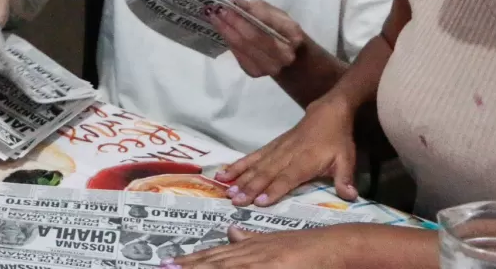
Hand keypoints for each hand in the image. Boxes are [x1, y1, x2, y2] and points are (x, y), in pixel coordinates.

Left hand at [176, 224, 354, 268]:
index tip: (168, 263)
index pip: (213, 255)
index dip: (190, 260)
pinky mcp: (271, 267)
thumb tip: (230, 231)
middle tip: (163, 267)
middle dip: (188, 266)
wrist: (331, 246)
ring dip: (202, 268)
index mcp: (248, 247)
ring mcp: (259, 261)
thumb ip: (249, 239)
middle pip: (213, 261)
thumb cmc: (304, 248)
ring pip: (224, 267)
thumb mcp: (272, 242)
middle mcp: (249, 253)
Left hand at [208, 0, 305, 77]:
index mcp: (294, 35)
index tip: (229, 4)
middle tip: (217, 10)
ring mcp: (270, 67)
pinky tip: (221, 30)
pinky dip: (228, 41)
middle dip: (233, 22)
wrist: (289, 58)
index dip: (248, 13)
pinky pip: (238, 55)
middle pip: (253, 37)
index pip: (268, 22)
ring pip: (243, 47)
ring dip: (226, 31)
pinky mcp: (256, 73)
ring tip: (214, 18)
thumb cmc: (282, 31)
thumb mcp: (277, 15)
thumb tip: (235, 2)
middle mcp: (284, 54)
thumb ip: (258, 8)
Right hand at [217, 96, 357, 205]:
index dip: (274, 189)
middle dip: (250, 187)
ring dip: (240, 177)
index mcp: (305, 160)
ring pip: (256, 164)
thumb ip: (345, 178)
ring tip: (225, 188)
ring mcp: (277, 149)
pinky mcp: (272, 145)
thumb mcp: (347, 158)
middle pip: (266, 173)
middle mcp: (288, 154)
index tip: (260, 201)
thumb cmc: (337, 138)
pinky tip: (226, 172)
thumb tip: (350, 197)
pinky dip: (239, 164)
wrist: (328, 112)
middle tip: (235, 200)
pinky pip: (253, 156)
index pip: (288, 177)